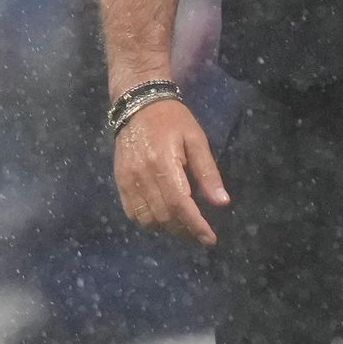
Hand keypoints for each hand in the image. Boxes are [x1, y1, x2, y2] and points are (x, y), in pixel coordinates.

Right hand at [112, 98, 228, 245]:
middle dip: (185, 231)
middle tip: (201, 235)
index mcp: (164, 162)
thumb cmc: (173, 120)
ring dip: (167, 230)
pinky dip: (149, 223)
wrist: (138, 104)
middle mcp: (142, 175)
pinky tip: (164, 220)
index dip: (195, 226)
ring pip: (147, 219)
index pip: (180, 204)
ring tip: (185, 229)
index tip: (210, 239)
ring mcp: (128, 180)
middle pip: (164, 216)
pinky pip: (132, 213)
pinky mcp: (120, 182)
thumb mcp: (196, 140)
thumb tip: (221, 202)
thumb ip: (207, 172)